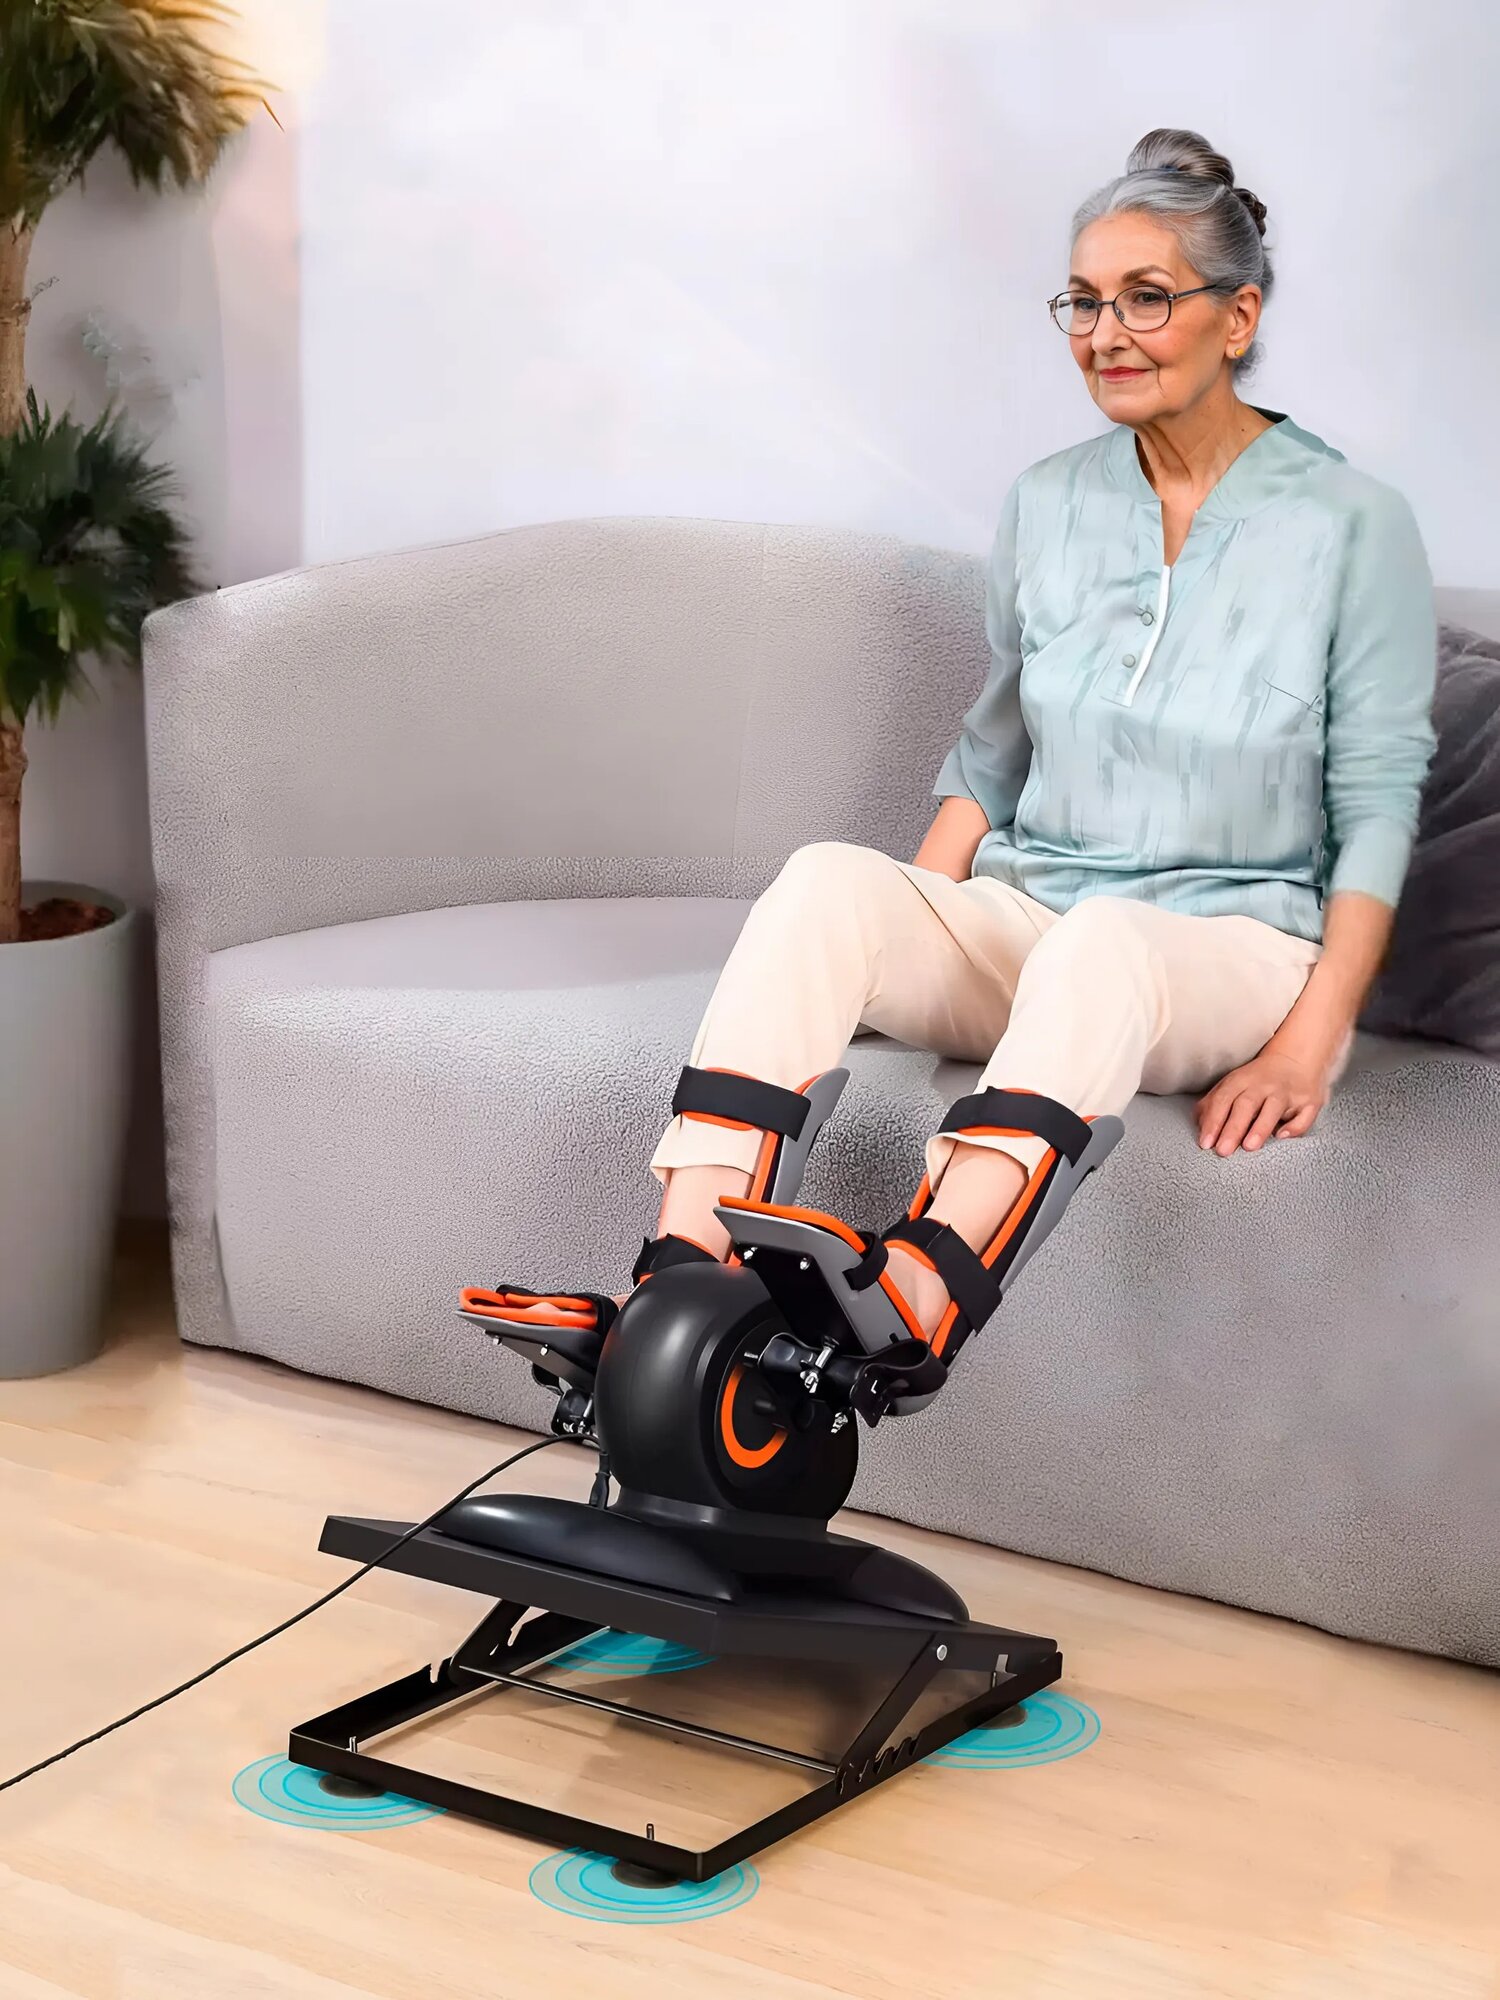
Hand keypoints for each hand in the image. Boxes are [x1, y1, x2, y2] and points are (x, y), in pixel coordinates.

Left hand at [1195, 1040, 1334, 1155]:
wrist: (1295, 1058)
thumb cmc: (1257, 1080)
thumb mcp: (1231, 1085)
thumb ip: (1213, 1104)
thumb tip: (1200, 1126)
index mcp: (1241, 1080)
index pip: (1223, 1100)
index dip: (1213, 1121)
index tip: (1206, 1143)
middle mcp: (1264, 1085)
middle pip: (1246, 1105)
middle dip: (1233, 1128)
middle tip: (1223, 1150)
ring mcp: (1287, 1092)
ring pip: (1273, 1108)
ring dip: (1260, 1127)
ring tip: (1249, 1147)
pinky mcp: (1309, 1101)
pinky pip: (1303, 1115)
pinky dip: (1294, 1126)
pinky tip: (1282, 1137)